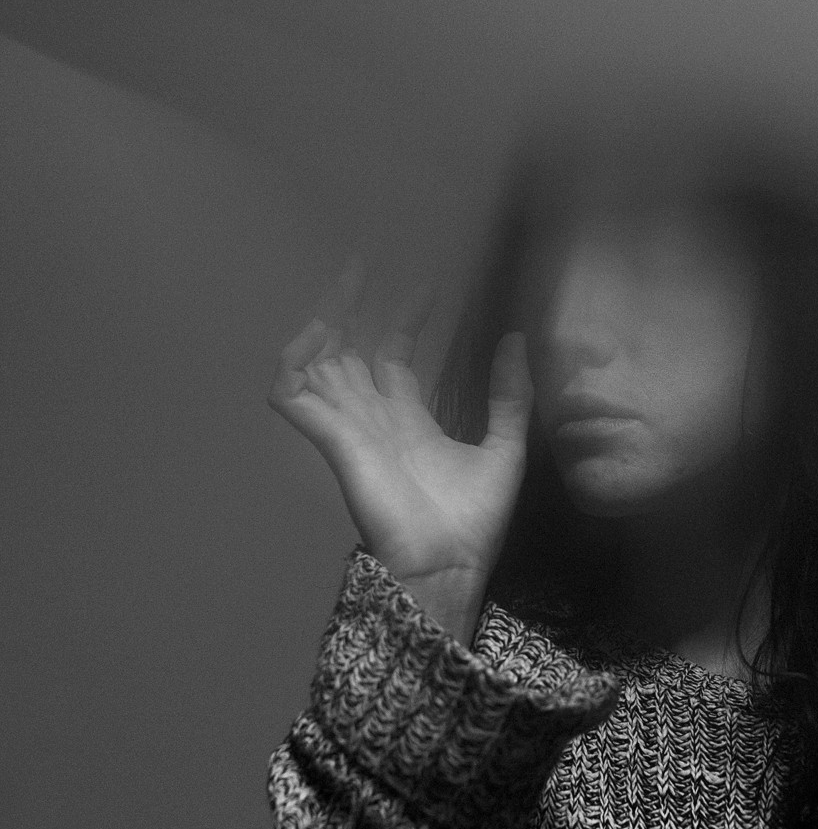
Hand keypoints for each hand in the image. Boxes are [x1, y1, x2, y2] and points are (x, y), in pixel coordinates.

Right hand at [268, 256, 533, 590]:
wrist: (449, 566)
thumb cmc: (473, 522)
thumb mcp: (505, 448)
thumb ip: (510, 396)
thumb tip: (515, 339)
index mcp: (407, 421)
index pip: (393, 356)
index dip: (405, 319)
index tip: (428, 285)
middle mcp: (371, 419)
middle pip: (346, 350)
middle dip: (348, 306)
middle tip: (361, 262)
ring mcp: (347, 428)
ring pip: (314, 364)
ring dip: (320, 322)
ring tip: (345, 283)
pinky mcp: (332, 440)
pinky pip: (291, 394)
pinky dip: (294, 360)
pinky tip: (318, 332)